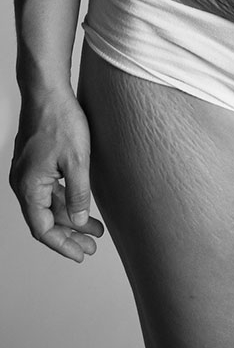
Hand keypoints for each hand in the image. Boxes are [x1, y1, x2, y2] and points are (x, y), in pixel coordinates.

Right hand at [9, 90, 103, 261]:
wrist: (48, 92)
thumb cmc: (61, 122)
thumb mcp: (78, 161)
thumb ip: (78, 194)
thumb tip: (78, 220)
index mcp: (29, 186)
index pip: (42, 228)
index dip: (62, 245)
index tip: (81, 255)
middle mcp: (24, 183)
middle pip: (45, 220)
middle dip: (69, 236)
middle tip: (91, 248)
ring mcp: (30, 173)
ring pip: (49, 205)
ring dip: (71, 218)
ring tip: (95, 230)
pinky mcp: (38, 164)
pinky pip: (51, 191)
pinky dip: (67, 201)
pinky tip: (84, 207)